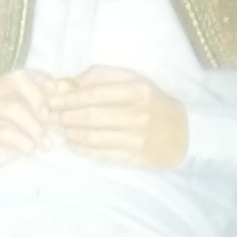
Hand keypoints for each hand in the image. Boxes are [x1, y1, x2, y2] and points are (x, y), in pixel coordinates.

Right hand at [0, 70, 59, 179]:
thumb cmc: (3, 141)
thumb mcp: (26, 124)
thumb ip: (41, 111)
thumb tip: (65, 96)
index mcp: (1, 84)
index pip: (25, 73)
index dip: (45, 83)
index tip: (59, 100)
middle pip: (18, 80)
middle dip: (39, 100)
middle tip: (51, 121)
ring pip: (13, 107)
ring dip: (34, 127)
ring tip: (44, 143)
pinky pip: (4, 131)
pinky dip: (23, 141)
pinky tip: (31, 150)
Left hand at [51, 65, 189, 168]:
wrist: (187, 134)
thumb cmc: (155, 103)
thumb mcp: (135, 81)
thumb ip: (103, 77)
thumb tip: (69, 83)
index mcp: (137, 91)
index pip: (93, 95)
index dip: (68, 99)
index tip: (51, 100)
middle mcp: (137, 115)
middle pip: (89, 117)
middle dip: (64, 117)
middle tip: (50, 117)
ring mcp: (136, 139)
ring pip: (91, 137)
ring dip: (70, 134)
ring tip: (61, 129)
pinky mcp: (134, 158)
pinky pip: (100, 154)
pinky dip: (82, 148)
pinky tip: (74, 143)